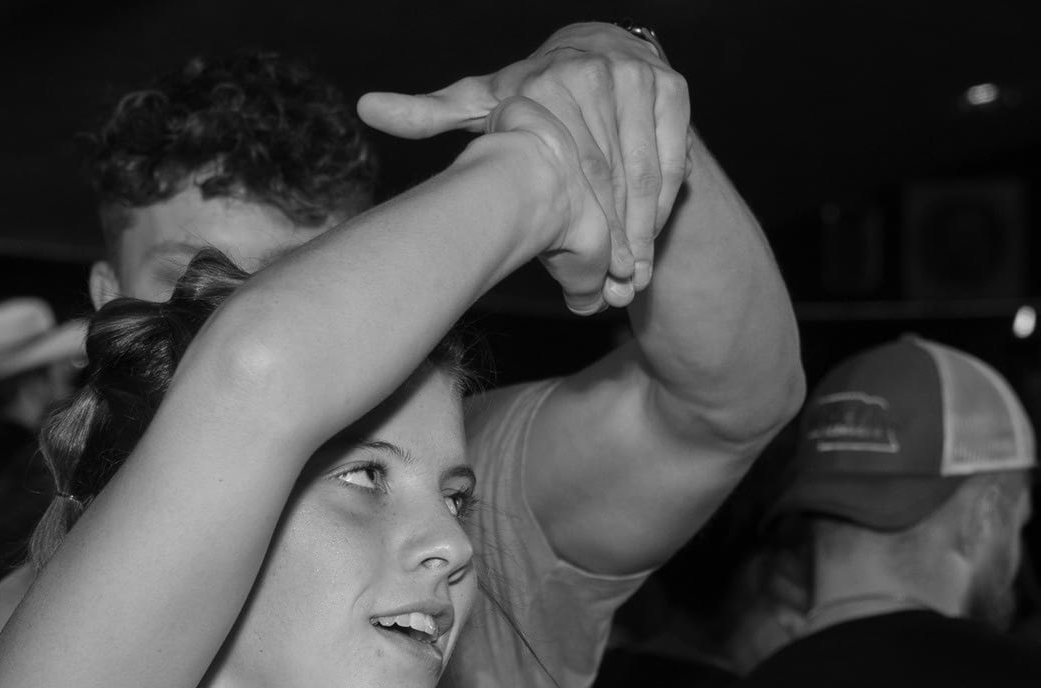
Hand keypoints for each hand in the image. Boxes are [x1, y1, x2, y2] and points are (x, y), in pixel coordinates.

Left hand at [363, 23, 692, 311]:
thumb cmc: (533, 90)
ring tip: (635, 279)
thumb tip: (367, 108)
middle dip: (616, 238)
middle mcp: (595, 75)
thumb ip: (431, 113)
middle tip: (616, 288)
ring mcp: (638, 81)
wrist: (598, 46)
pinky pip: (673, 157)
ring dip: (644, 231)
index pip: (573, 166)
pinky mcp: (672, 88)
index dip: (581, 222)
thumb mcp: (484, 100)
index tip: (587, 270)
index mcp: (548, 82)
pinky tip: (653, 242)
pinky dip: (666, 204)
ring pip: (647, 171)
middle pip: (611, 175)